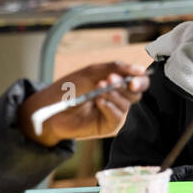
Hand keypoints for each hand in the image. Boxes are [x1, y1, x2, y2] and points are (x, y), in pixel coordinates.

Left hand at [19, 61, 149, 145]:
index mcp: (116, 82)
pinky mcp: (107, 125)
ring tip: (98, 90)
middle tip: (110, 80)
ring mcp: (113, 111)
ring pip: (127, 103)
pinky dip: (110, 107)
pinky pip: (118, 116)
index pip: (138, 80)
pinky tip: (98, 103)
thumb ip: (115, 67)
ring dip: (114, 94)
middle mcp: (117, 96)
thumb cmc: (69, 88)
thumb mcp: (92, 72)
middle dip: (126, 85)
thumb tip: (141, 70)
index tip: (133, 78)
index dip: (140, 79)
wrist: (52, 107)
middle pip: (136, 93)